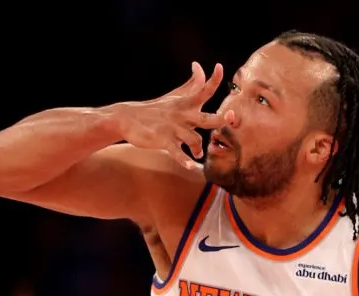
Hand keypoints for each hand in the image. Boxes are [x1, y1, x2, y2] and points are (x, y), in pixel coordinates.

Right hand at [109, 62, 234, 168]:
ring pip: (194, 139)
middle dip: (220, 118)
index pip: (203, 90)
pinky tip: (191, 166)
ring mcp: (172, 128)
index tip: (218, 66)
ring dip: (199, 149)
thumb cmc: (156, 109)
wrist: (127, 118)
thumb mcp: (175, 96)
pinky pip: (176, 152)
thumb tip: (199, 66)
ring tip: (197, 154)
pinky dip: (184, 159)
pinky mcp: (163, 140)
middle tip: (231, 116)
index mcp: (186, 104)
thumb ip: (192, 84)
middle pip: (206, 118)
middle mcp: (182, 115)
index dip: (213, 79)